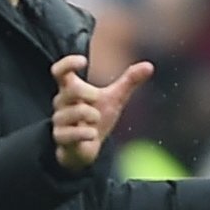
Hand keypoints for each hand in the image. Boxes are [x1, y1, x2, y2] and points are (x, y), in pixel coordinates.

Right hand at [50, 53, 154, 172]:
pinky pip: (72, 133)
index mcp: (71, 89)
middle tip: (97, 100)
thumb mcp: (115, 99)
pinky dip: (86, 134)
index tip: (84, 61)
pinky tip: (92, 135)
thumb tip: (149, 66)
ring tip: (95, 121)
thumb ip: (129, 81)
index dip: (68, 63)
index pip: (60, 70)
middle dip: (89, 94)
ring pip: (74, 112)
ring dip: (92, 116)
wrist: (87, 148)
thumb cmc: (97, 119)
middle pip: (71, 90)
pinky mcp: (61, 138)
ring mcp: (59, 120)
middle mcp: (61, 102)